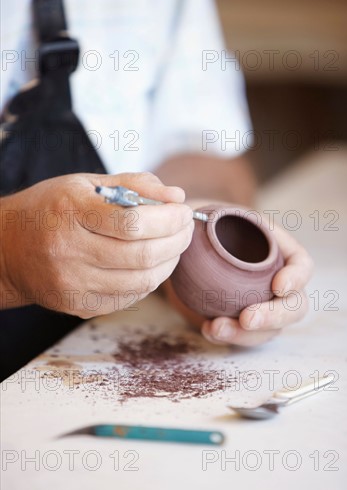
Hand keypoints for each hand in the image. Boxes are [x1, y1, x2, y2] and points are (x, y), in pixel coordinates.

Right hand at [0, 172, 193, 317]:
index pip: (131, 222)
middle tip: (186, 229)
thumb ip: (133, 185)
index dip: (168, 219)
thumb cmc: (51, 210)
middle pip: (141, 255)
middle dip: (177, 241)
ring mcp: (72, 283)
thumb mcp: (85, 184)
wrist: (8, 249)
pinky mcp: (78, 305)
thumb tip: (176, 196)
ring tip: (175, 246)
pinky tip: (152, 264)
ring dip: (169, 263)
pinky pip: (130, 297)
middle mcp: (68, 250)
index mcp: (70, 211)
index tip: (183, 211)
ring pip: (141, 281)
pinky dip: (150, 280)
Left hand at [165, 221, 312, 347]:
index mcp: (281, 250)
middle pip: (294, 307)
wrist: (193, 245)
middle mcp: (279, 282)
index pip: (302, 265)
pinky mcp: (243, 322)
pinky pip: (243, 337)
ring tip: (216, 328)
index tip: (277, 286)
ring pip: (269, 330)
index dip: (296, 278)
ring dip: (245, 335)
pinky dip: (228, 337)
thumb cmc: (209, 224)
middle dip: (273, 317)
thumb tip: (193, 219)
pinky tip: (208, 329)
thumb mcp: (214, 213)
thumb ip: (212, 220)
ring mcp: (263, 305)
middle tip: (247, 319)